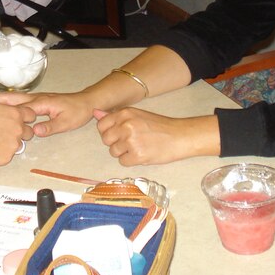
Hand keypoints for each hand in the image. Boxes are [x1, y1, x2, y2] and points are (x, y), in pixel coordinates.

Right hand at [0, 91, 94, 136]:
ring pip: (17, 98)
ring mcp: (37, 99)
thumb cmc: (77, 112)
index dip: (5, 107)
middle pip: (15, 99)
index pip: (21, 106)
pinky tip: (3, 106)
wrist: (86, 102)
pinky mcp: (38, 101)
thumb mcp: (66, 122)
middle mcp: (37, 99)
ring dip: (3, 100)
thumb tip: (34, 132)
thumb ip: (50, 127)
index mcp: (42, 103)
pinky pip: (21, 101)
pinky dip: (11, 102)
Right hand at [0, 102, 35, 165]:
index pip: (31, 114)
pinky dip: (2, 152)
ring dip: (11, 142)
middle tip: (7, 131)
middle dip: (20, 131)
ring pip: (19, 144)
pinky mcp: (8, 157)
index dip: (25, 116)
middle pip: (28, 131)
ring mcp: (14, 144)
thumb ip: (2, 107)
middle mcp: (18, 129)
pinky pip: (9, 154)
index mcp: (15, 114)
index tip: (19, 118)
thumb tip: (4, 107)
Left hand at [94, 108, 217, 165]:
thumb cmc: (159, 126)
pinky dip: (131, 161)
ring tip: (138, 147)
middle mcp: (125, 125)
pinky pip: (123, 162)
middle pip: (106, 140)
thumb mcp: (137, 114)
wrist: (180, 136)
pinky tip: (142, 154)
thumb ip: (114, 116)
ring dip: (123, 153)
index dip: (109, 132)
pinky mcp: (137, 155)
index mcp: (125, 113)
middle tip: (131, 141)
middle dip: (115, 143)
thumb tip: (94, 112)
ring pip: (113, 152)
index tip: (119, 133)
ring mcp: (130, 141)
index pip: (101, 125)